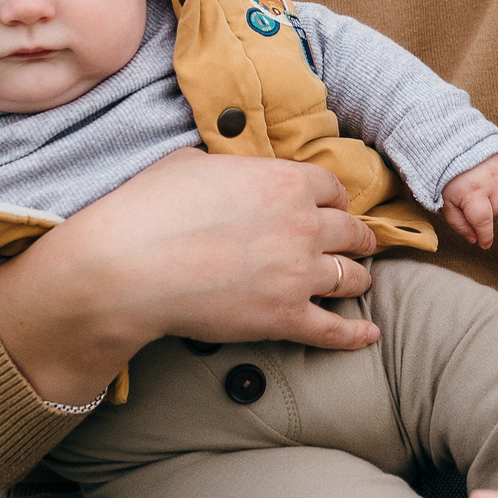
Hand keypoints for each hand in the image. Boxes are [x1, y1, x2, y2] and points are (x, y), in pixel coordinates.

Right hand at [0, 150, 379, 405]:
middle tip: (360, 244)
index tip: (333, 209)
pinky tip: (369, 334)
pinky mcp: (285, 316)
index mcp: (286, 181)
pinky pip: (333, 329)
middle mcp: (304, 225)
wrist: (128, 265)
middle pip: (350, 231)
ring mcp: (299, 273)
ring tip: (361, 281)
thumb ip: (228, 168)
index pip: (332, 188)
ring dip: (358, 278)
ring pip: (349, 277)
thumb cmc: (151, 208)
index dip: (335, 200)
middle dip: (357, 238)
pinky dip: (354, 334)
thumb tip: (226, 172)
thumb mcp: (192, 163)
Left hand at [441, 150, 497, 249]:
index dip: (485, 236)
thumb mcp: (446, 200)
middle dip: (486, 211)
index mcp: (472, 192)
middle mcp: (491, 182)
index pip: (483, 222)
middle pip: (497, 211)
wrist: (458, 142)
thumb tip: (474, 239)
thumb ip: (459, 222)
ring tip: (485, 190)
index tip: (485, 244)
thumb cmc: (450, 173)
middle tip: (474, 199)